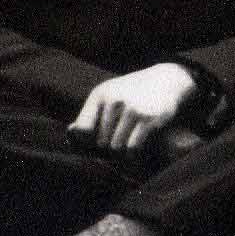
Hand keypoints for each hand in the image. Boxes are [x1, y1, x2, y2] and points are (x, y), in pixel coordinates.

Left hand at [70, 62, 195, 154]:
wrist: (165, 81)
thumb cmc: (131, 92)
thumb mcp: (108, 95)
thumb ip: (90, 113)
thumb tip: (70, 132)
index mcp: (100, 94)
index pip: (82, 129)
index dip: (87, 140)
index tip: (94, 143)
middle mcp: (114, 100)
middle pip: (101, 142)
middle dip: (109, 146)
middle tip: (118, 143)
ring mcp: (132, 110)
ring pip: (117, 147)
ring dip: (122, 151)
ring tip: (127, 143)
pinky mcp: (148, 119)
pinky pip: (133, 148)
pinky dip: (133, 154)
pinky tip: (136, 149)